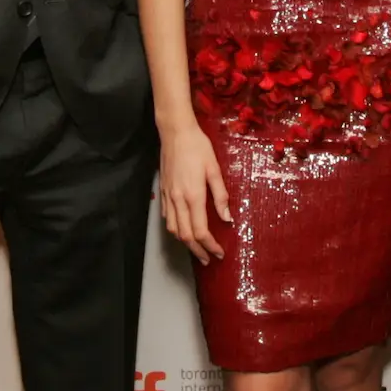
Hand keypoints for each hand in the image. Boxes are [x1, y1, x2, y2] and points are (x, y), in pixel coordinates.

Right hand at [159, 123, 231, 265]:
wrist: (175, 132)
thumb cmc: (198, 146)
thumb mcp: (214, 168)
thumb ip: (220, 195)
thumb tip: (227, 219)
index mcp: (193, 195)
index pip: (200, 230)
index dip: (210, 246)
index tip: (219, 253)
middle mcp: (178, 199)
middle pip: (185, 235)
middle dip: (197, 251)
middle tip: (208, 259)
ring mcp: (168, 196)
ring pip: (173, 229)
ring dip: (185, 242)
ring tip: (196, 248)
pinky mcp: (163, 190)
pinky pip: (167, 217)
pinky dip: (175, 229)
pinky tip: (182, 229)